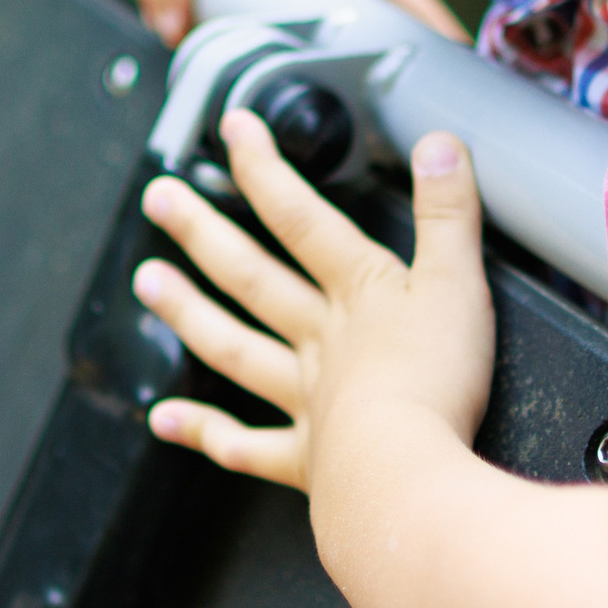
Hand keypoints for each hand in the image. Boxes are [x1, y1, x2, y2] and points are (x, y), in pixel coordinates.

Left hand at [131, 108, 493, 498]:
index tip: (232, 129)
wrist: (406, 479)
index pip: (301, 217)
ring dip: (188, 313)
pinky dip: (206, 434)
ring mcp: (308, 400)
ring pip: (235, 348)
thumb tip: (440, 143)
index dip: (265, 169)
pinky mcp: (309, 461)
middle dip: (203, 231)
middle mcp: (320, 340)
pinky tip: (165, 420)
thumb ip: (449, 213)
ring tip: (147, 283)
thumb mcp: (460, 284)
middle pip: (251, 275)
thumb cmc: (436, 386)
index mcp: (359, 294)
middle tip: (158, 197)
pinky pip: (248, 447)